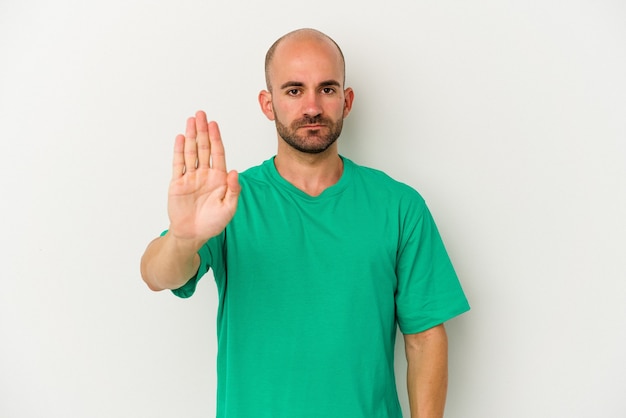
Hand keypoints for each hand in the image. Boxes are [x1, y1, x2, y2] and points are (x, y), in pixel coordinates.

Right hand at [167, 110, 239, 245]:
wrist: (193, 234)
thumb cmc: (213, 223)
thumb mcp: (229, 208)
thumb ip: (233, 190)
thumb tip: (235, 172)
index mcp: (219, 178)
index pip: (218, 153)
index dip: (216, 138)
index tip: (214, 124)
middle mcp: (205, 174)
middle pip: (203, 148)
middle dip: (203, 131)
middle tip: (201, 114)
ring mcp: (191, 177)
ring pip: (191, 152)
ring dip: (191, 136)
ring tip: (191, 120)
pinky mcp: (178, 183)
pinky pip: (178, 163)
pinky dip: (179, 150)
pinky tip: (181, 138)